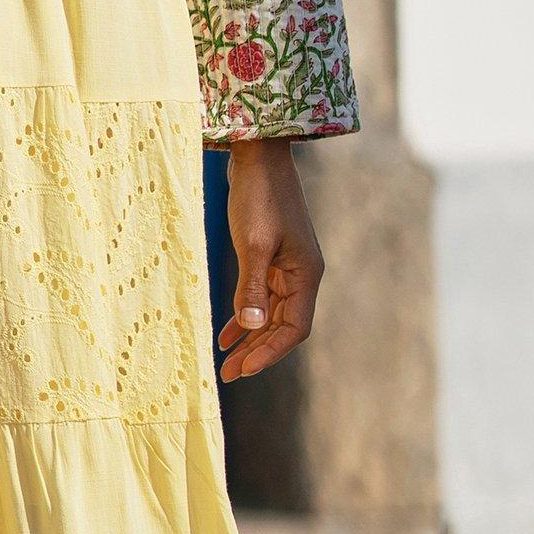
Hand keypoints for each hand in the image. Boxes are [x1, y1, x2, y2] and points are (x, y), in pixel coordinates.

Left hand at [217, 139, 324, 379]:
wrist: (258, 158)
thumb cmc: (258, 197)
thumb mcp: (252, 243)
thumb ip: (252, 286)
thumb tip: (252, 326)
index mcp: (306, 275)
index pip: (295, 328)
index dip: (271, 351)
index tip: (244, 369)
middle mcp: (302, 276)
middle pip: (283, 326)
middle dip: (257, 352)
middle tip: (229, 375)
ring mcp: (287, 268)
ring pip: (272, 316)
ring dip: (251, 339)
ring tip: (227, 363)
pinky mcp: (271, 259)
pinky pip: (262, 299)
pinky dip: (246, 317)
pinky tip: (227, 334)